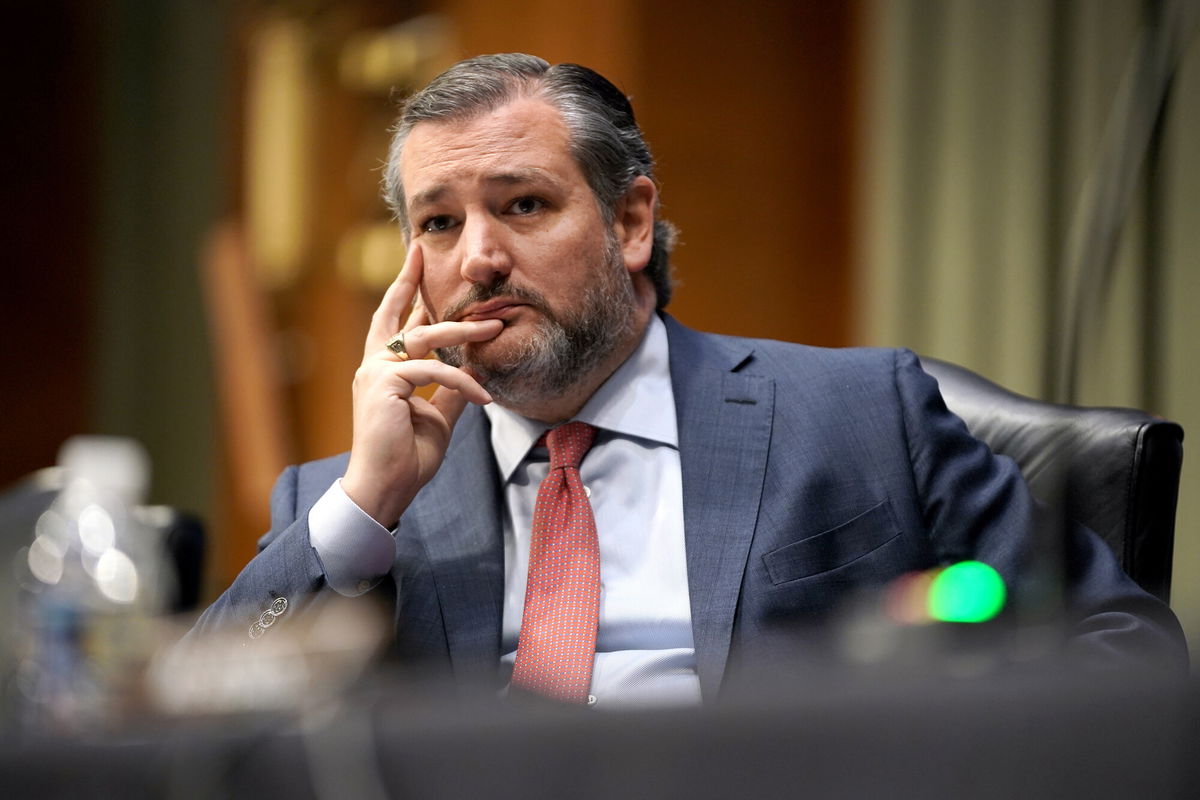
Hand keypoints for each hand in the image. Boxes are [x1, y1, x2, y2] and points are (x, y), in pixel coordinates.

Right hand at [341, 243, 502, 526]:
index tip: (415, 258)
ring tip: (495, 328)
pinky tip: (484, 397)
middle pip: (400, 315)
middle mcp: (374, 365)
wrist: (385, 489)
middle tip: (425, 252)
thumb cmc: (406, 457)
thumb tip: (473, 370)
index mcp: (384, 370)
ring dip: (463, 332)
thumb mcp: (438, 417)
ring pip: (424, 337)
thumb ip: (450, 391)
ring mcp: (375, 373)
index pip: (394, 321)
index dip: (405, 289)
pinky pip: (433, 371)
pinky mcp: (383, 384)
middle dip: (414, 282)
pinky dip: (462, 381)